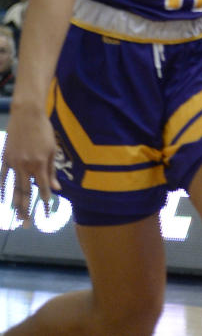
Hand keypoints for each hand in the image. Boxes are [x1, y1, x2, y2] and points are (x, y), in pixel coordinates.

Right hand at [2, 103, 59, 219]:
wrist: (27, 115)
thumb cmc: (44, 131)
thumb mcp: (52, 149)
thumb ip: (52, 170)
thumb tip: (56, 188)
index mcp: (39, 164)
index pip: (43, 188)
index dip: (46, 202)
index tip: (47, 214)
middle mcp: (25, 166)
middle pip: (26, 193)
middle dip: (27, 210)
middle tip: (27, 225)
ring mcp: (13, 163)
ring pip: (14, 189)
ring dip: (16, 204)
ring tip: (17, 217)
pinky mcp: (5, 159)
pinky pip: (3, 177)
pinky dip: (3, 189)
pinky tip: (4, 200)